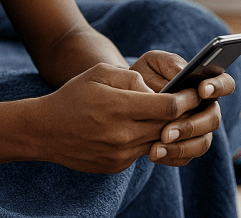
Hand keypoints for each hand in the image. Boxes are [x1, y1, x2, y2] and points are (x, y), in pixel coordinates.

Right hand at [27, 62, 206, 172]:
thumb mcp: (101, 73)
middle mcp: (123, 134)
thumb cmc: (74, 95)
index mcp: (120, 107)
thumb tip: (156, 91)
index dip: (187, 99)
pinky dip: (146, 139)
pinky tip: (143, 127)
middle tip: (194, 103)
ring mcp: (120, 154)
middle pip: (169, 126)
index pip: (169, 107)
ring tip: (172, 115)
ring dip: (167, 128)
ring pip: (158, 140)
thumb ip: (132, 77)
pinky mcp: (116, 165)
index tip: (196, 91)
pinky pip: (142, 151)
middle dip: (184, 115)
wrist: (44, 130)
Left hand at [130, 50, 235, 166]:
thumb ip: (170, 63)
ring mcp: (198, 129)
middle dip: (192, 125)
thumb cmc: (144, 75)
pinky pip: (186, 157)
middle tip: (168, 131)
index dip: (218, 87)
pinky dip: (171, 156)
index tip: (201, 90)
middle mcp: (206, 108)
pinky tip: (153, 153)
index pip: (225, 84)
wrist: (125, 97)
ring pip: (203, 143)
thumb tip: (183, 74)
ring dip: (182, 146)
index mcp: (204, 83)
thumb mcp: (153, 62)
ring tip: (158, 146)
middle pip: (214, 119)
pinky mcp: (185, 147)